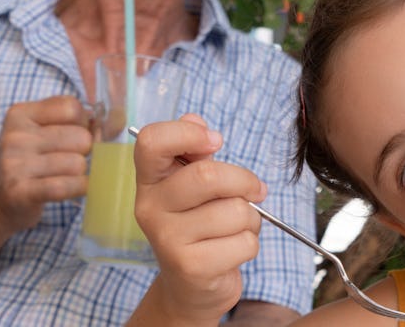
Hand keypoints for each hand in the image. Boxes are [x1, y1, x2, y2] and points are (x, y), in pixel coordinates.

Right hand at [0, 95, 91, 232]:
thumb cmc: (25, 163)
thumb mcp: (38, 131)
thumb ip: (72, 120)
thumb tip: (114, 119)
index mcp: (20, 114)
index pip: (73, 107)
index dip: (83, 123)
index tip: (74, 135)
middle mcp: (15, 136)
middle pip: (81, 137)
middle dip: (83, 152)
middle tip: (66, 160)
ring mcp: (15, 164)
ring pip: (79, 164)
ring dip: (79, 173)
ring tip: (61, 176)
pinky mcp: (21, 191)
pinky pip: (70, 186)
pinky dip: (78, 189)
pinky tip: (70, 189)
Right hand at [132, 114, 266, 324]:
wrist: (190, 286)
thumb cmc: (198, 225)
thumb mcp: (193, 185)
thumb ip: (195, 151)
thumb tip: (194, 118)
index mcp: (150, 180)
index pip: (151, 141)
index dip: (188, 133)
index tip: (214, 140)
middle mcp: (150, 207)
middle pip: (207, 175)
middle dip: (244, 181)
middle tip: (254, 190)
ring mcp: (167, 238)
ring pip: (235, 211)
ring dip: (250, 219)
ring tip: (234, 228)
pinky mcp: (190, 266)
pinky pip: (244, 242)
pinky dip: (249, 244)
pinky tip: (230, 251)